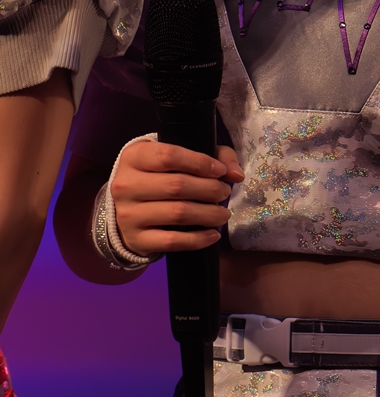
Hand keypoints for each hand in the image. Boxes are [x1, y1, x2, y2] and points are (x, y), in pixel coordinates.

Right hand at [113, 138, 240, 254]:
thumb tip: (236, 174)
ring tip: (223, 213)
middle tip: (225, 192)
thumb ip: (215, 156)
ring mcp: (128, 214)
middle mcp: (125, 185)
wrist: (128, 210)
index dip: (200, 163)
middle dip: (210, 189)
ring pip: (178, 213)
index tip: (220, 171)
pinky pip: (172, 240)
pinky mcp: (136, 239)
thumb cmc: (162, 176)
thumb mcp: (182, 156)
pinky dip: (198, 239)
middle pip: (177, 186)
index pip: (169, 156)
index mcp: (134, 157)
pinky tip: (213, 234)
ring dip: (209, 214)